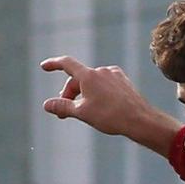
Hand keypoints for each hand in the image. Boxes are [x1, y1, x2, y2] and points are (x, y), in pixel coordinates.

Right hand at [40, 55, 180, 148]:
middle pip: (78, 79)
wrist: (139, 119)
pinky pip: (104, 84)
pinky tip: (100, 106)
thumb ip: (62, 107)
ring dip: (83, 94)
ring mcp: (113, 74)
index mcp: (89, 76)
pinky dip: (96, 92)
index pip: (67, 64)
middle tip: (64, 113)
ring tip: (84, 112)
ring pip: (91, 82)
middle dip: (69, 94)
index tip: (44, 66)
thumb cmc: (110, 116)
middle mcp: (101, 71)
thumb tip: (46, 105)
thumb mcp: (82, 113)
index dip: (54, 64)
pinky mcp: (122, 81)